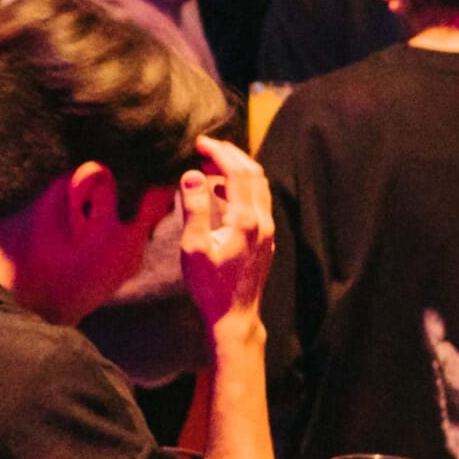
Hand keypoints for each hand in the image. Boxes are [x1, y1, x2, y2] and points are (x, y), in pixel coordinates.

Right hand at [177, 136, 274, 330]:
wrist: (233, 316)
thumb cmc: (209, 286)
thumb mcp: (194, 248)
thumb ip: (194, 209)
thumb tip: (192, 175)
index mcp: (245, 219)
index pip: (236, 171)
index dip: (219, 151)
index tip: (200, 142)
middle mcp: (262, 221)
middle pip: (253, 173)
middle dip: (231, 154)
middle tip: (206, 146)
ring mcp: (267, 230)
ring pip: (259, 186)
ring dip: (238, 169)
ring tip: (212, 163)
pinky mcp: (265, 238)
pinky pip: (258, 201)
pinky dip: (242, 186)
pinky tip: (221, 191)